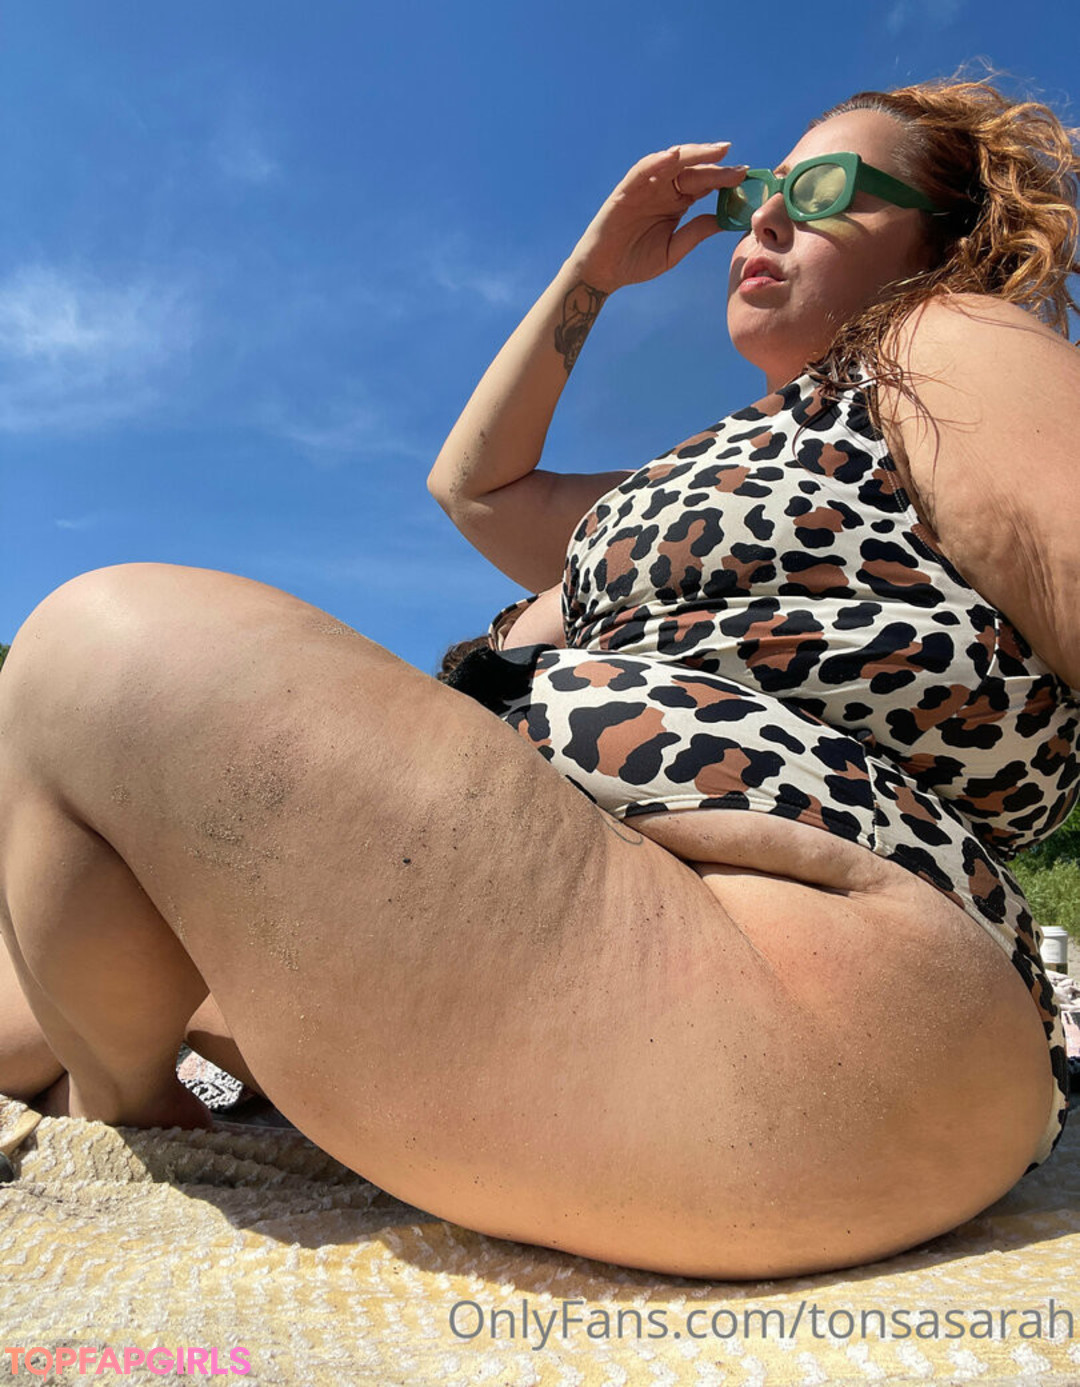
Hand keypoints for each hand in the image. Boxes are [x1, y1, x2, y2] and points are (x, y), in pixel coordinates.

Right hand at [568, 142, 747, 293]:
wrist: (604, 272)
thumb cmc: (636, 262)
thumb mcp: (673, 250)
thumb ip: (696, 232)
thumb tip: (726, 219)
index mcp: (677, 202)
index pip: (705, 184)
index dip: (724, 179)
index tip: (746, 177)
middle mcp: (663, 189)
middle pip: (693, 169)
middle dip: (715, 163)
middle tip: (738, 164)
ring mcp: (644, 187)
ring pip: (671, 163)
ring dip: (693, 154)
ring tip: (716, 152)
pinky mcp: (625, 191)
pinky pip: (642, 171)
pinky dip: (657, 162)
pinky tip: (674, 157)